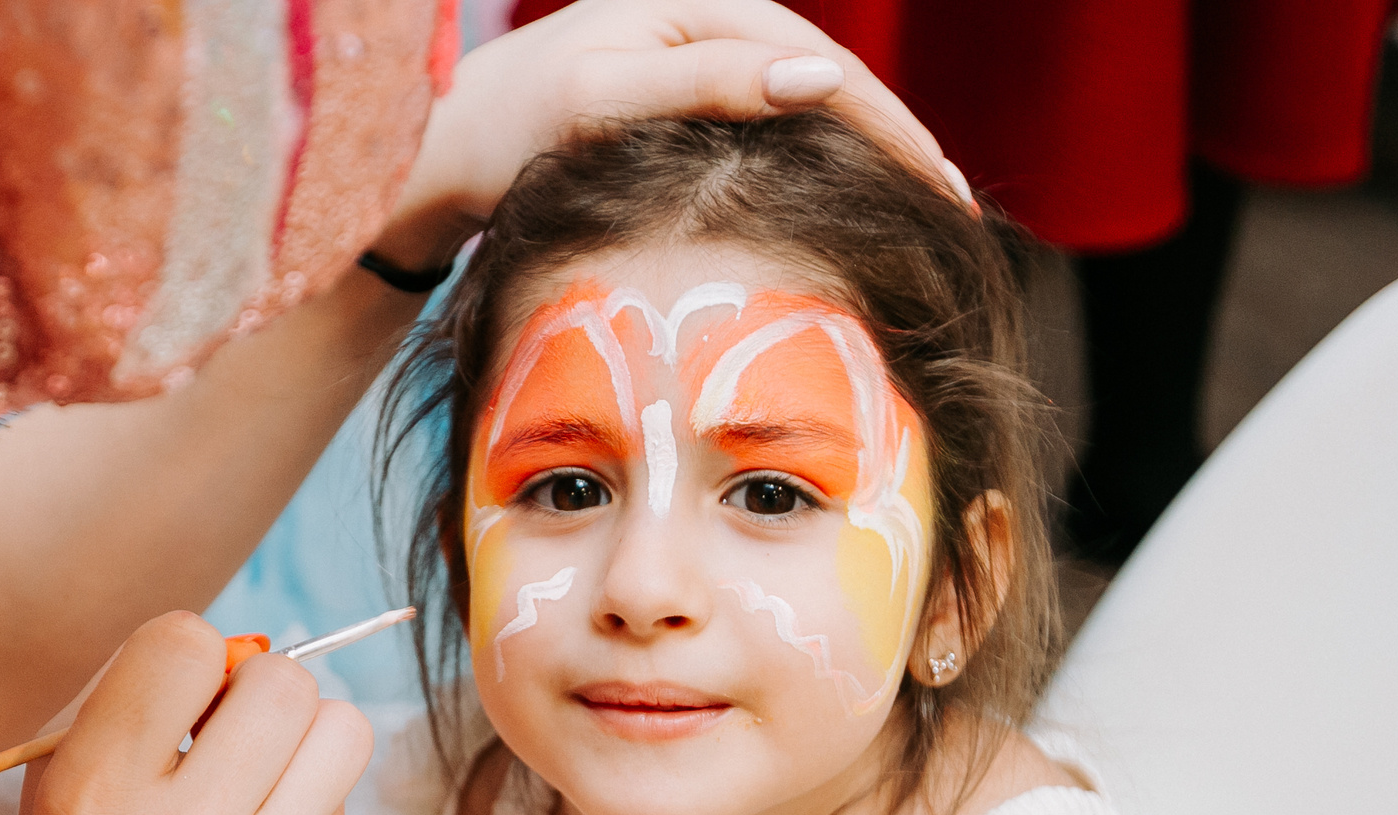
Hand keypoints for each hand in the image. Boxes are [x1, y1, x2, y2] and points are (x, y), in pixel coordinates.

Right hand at [0, 612, 372, 814]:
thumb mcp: (53, 794)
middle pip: (283, 682)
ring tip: (260, 772)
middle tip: (228, 730)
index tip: (177, 693)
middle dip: (258, 688)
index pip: (183, 644)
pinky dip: (306, 805)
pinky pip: (342, 804)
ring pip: (342, 730)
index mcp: (94, 793)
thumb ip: (128, 707)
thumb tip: (232, 647)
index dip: (190, 652)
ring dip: (303, 735)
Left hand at [374, 0, 967, 268]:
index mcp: (696, 3)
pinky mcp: (681, 94)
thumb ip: (707, 87)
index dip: (889, 127)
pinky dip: (819, 159)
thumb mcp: (604, 105)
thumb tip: (817, 79)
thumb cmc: (510, 130)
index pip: (821, 65)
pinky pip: (772, 122)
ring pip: (805, 102)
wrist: (444, 147)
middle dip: (896, 140)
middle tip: (953, 210)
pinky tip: (849, 200)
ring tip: (920, 208)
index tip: (939, 187)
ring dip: (867, 152)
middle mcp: (703, 15)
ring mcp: (694, 53)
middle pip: (826, 79)